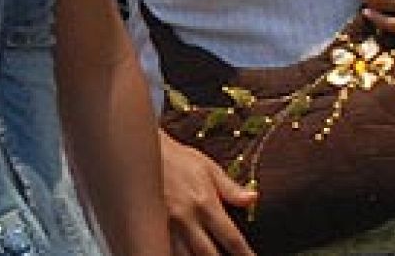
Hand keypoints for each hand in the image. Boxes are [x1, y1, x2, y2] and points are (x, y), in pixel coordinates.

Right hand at [160, 132, 256, 255]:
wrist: (141, 150)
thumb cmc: (175, 158)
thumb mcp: (207, 168)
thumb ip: (231, 188)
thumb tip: (253, 199)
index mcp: (204, 204)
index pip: (232, 239)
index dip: (245, 255)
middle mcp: (185, 218)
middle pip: (208, 254)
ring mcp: (166, 224)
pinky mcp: (150, 225)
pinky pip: (164, 248)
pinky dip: (174, 253)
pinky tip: (183, 252)